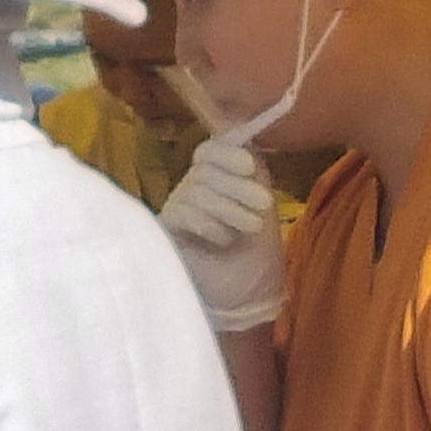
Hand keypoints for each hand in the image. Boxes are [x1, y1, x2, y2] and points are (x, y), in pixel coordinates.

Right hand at [159, 134, 286, 332]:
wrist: (244, 295)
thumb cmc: (255, 249)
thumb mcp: (261, 206)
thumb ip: (253, 173)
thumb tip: (245, 135)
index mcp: (215, 178)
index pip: (209, 151)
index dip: (227, 153)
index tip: (250, 166)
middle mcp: (191, 189)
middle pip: (204, 170)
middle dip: (237, 185)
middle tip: (264, 203)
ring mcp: (177, 211)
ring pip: (196, 192)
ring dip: (229, 207)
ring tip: (252, 226)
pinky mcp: (167, 234)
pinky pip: (182, 215)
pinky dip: (208, 225)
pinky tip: (224, 240)